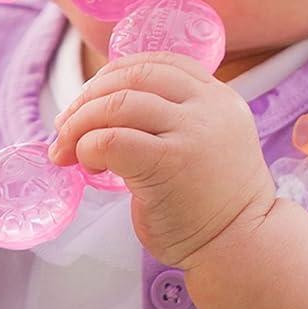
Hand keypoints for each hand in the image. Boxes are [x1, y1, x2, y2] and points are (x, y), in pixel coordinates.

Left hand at [47, 50, 276, 269]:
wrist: (241, 246)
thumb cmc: (212, 204)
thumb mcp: (206, 143)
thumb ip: (175, 120)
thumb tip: (106, 108)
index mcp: (219, 98)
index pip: (161, 62)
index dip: (117, 74)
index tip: (92, 98)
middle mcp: (209, 108)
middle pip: (134, 76)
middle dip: (89, 96)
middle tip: (66, 125)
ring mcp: (192, 133)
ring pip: (118, 103)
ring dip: (80, 123)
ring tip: (68, 150)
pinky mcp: (170, 162)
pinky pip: (112, 139)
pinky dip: (87, 147)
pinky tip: (88, 165)